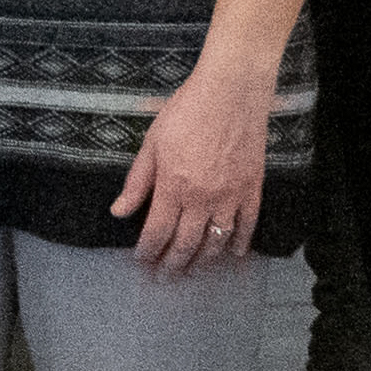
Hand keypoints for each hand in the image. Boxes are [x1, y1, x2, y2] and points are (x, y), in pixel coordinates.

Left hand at [109, 58, 272, 275]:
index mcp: (173, 187)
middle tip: (164, 279)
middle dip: (172, 265)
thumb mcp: (151, 143)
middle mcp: (202, 198)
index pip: (157, 232)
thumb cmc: (186, 111)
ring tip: (192, 272)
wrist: (231, 92)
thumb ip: (137, 182)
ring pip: (216, 242)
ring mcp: (230, 196)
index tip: (142, 262)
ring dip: (202, 261)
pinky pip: (247, 225)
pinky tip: (231, 255)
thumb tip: (119, 211)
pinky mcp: (252, 189)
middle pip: (185, 244)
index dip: (148, 252)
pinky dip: (239, 244)